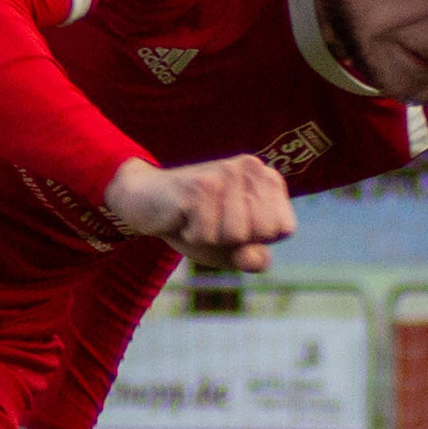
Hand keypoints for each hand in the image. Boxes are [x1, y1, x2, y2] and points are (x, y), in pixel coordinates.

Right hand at [102, 154, 293, 269]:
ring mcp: (227, 173)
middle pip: (262, 232)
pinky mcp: (201, 184)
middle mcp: (252, 168)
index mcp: (268, 179)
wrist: (144, 200)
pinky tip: (182, 216)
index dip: (255, 240)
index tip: (232, 225)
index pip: (283, 229)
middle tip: (211, 221)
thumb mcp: (230, 249)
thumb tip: (258, 260)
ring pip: (236, 235)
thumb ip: (253, 258)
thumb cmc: (193, 224)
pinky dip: (191, 235)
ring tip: (196, 218)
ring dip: (210, 237)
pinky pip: (208, 235)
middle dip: (233, 240)